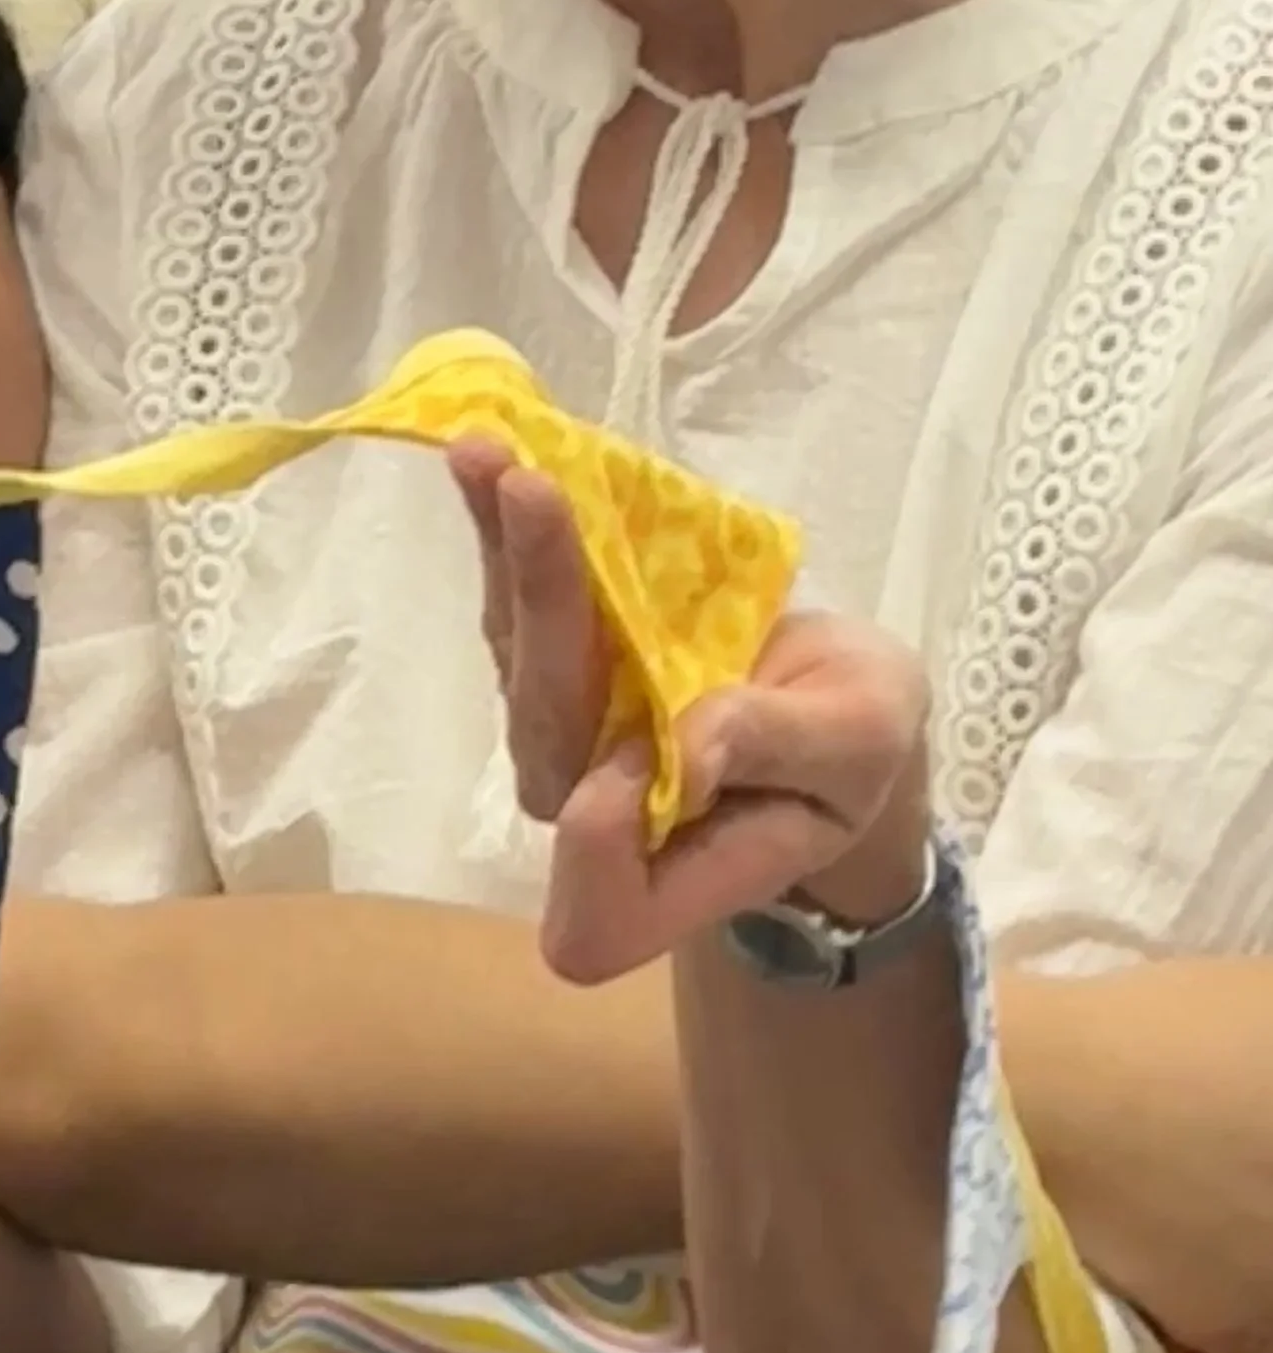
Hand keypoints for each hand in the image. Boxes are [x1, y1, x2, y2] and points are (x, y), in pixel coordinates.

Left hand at [450, 442, 929, 984]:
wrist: (832, 712)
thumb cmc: (857, 749)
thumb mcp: (859, 744)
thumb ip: (775, 748)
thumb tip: (686, 750)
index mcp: (671, 873)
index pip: (602, 902)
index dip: (603, 844)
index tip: (631, 770)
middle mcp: (591, 816)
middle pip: (546, 727)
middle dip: (545, 612)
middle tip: (536, 496)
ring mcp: (564, 735)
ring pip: (519, 653)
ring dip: (508, 553)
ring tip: (492, 451)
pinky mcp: (556, 668)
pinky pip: (522, 604)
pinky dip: (509, 531)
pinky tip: (493, 451)